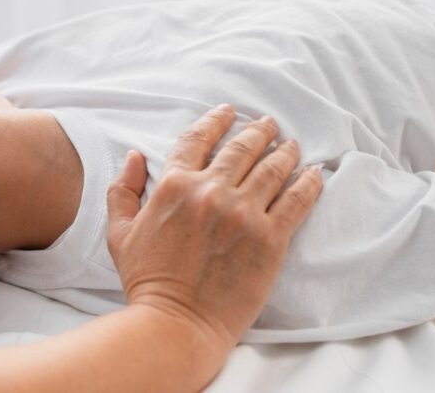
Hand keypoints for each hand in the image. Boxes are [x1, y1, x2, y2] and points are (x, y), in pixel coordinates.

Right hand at [106, 105, 322, 349]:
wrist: (176, 322)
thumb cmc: (146, 279)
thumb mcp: (120, 231)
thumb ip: (123, 189)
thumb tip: (134, 156)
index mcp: (174, 186)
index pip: (198, 139)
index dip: (215, 121)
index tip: (228, 112)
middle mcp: (210, 191)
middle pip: (241, 148)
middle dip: (258, 131)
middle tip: (269, 124)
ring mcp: (243, 214)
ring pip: (272, 169)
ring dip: (284, 151)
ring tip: (292, 144)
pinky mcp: (270, 239)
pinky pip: (296, 202)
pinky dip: (307, 183)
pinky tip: (313, 174)